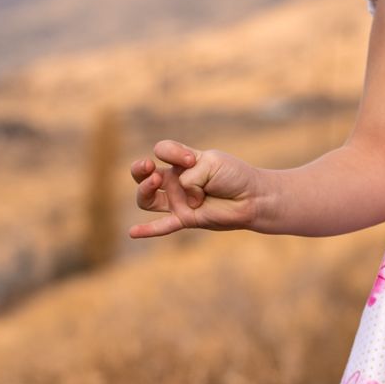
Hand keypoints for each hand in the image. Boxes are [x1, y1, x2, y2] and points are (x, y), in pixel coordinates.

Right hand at [128, 137, 261, 236]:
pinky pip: (163, 226)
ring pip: (147, 198)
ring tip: (155, 182)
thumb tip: (184, 202)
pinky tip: (132, 233)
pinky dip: (148, 230)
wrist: (252, 197)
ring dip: (145, 189)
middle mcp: (176, 180)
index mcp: (182, 162)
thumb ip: (190, 178)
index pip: (162, 150)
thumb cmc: (234, 176)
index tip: (191, 159)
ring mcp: (178, 200)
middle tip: (149, 166)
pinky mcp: (186, 219)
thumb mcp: (211, 164)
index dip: (172, 152)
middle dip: (140, 168)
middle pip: (143, 174)